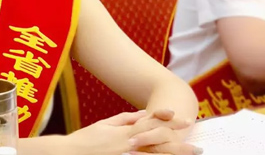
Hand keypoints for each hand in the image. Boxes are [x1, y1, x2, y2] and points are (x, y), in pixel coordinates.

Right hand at [66, 110, 199, 154]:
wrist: (68, 153)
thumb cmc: (85, 139)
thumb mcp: (104, 125)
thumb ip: (123, 119)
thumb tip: (140, 114)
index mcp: (123, 131)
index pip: (148, 122)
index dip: (165, 119)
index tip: (180, 117)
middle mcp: (127, 143)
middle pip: (156, 141)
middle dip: (177, 142)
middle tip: (196, 145)